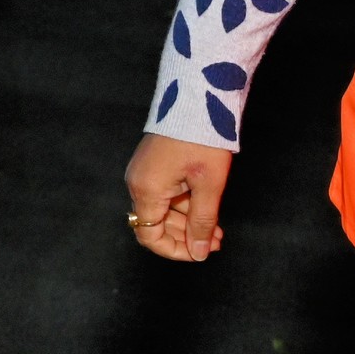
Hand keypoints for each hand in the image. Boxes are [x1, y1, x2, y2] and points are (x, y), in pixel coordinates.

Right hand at [125, 133, 232, 260]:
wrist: (196, 101)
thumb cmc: (201, 142)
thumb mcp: (208, 186)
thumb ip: (202, 222)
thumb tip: (198, 252)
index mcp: (146, 190)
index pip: (149, 237)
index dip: (174, 250)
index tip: (200, 252)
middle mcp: (138, 183)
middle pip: (156, 225)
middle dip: (186, 236)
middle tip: (216, 240)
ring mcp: (144, 173)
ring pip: (163, 211)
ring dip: (188, 222)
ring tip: (216, 228)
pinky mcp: (153, 164)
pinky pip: (164, 195)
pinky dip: (183, 206)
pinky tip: (205, 208)